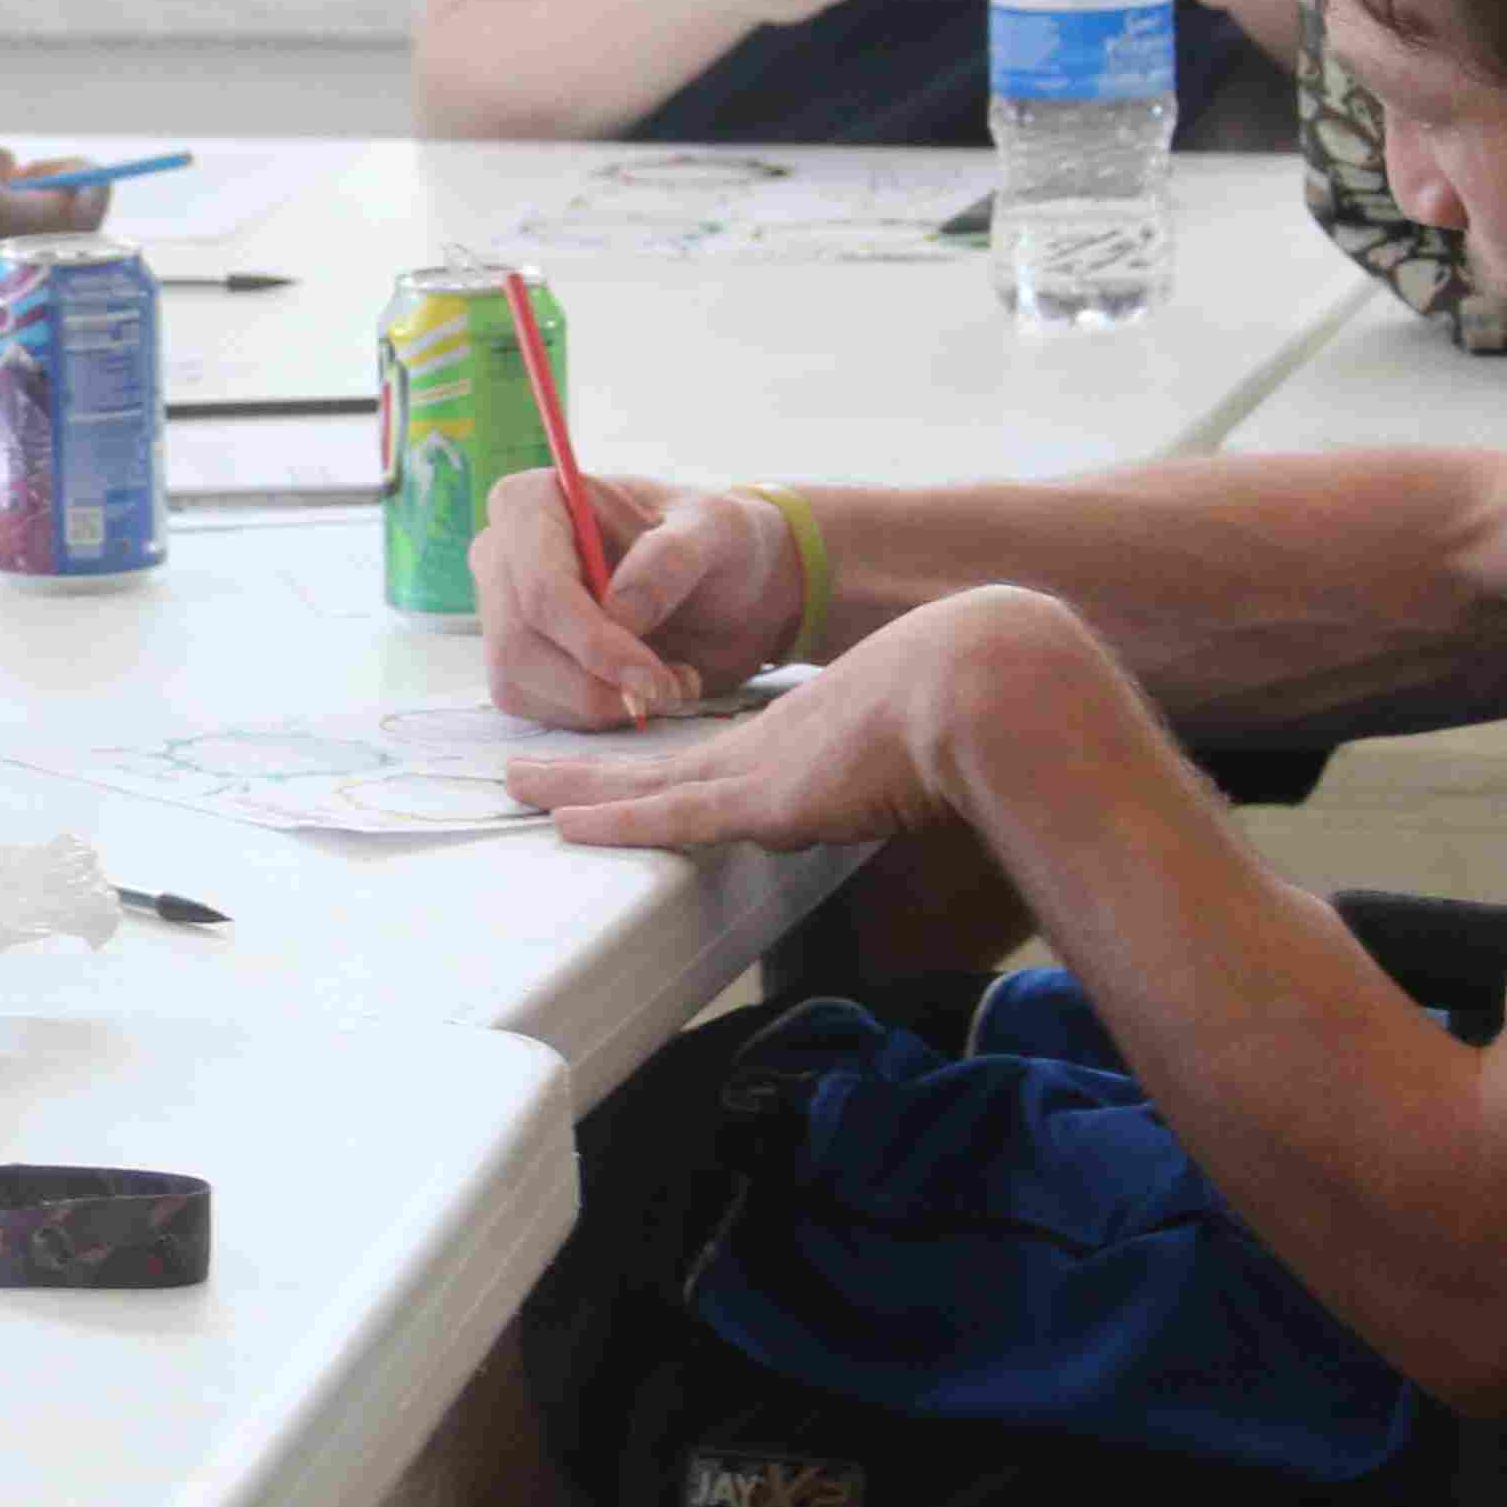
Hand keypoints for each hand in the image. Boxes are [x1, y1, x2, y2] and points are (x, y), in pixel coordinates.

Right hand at [0, 138, 107, 406]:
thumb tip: (4, 172)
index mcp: (64, 228)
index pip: (91, 183)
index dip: (48, 171)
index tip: (7, 182)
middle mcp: (68, 284)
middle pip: (65, 235)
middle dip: (26, 220)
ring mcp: (42, 330)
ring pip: (37, 278)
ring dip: (5, 262)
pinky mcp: (11, 362)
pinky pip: (9, 320)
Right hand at [475, 466, 805, 726]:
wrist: (724, 589)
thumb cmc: (715, 544)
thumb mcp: (717, 532)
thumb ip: (672, 559)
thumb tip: (618, 611)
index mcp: (531, 502)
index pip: (540, 587)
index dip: (591, 641)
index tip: (654, 678)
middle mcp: (500, 554)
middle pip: (519, 643)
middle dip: (597, 683)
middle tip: (671, 690)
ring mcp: (499, 610)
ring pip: (518, 682)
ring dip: (600, 704)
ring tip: (669, 684)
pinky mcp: (513, 660)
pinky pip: (534, 706)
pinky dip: (595, 715)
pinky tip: (639, 691)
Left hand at [503, 586, 1075, 849]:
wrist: (988, 686)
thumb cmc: (977, 704)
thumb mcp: (931, 741)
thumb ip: (909, 767)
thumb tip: (913, 785)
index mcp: (804, 739)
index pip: (716, 759)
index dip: (665, 768)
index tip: (630, 772)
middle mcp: (769, 749)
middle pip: (659, 765)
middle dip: (594, 770)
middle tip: (531, 767)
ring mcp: (762, 769)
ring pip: (645, 782)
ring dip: (579, 785)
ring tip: (518, 781)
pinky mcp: (766, 794)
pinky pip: (670, 813)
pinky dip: (616, 819)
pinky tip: (564, 821)